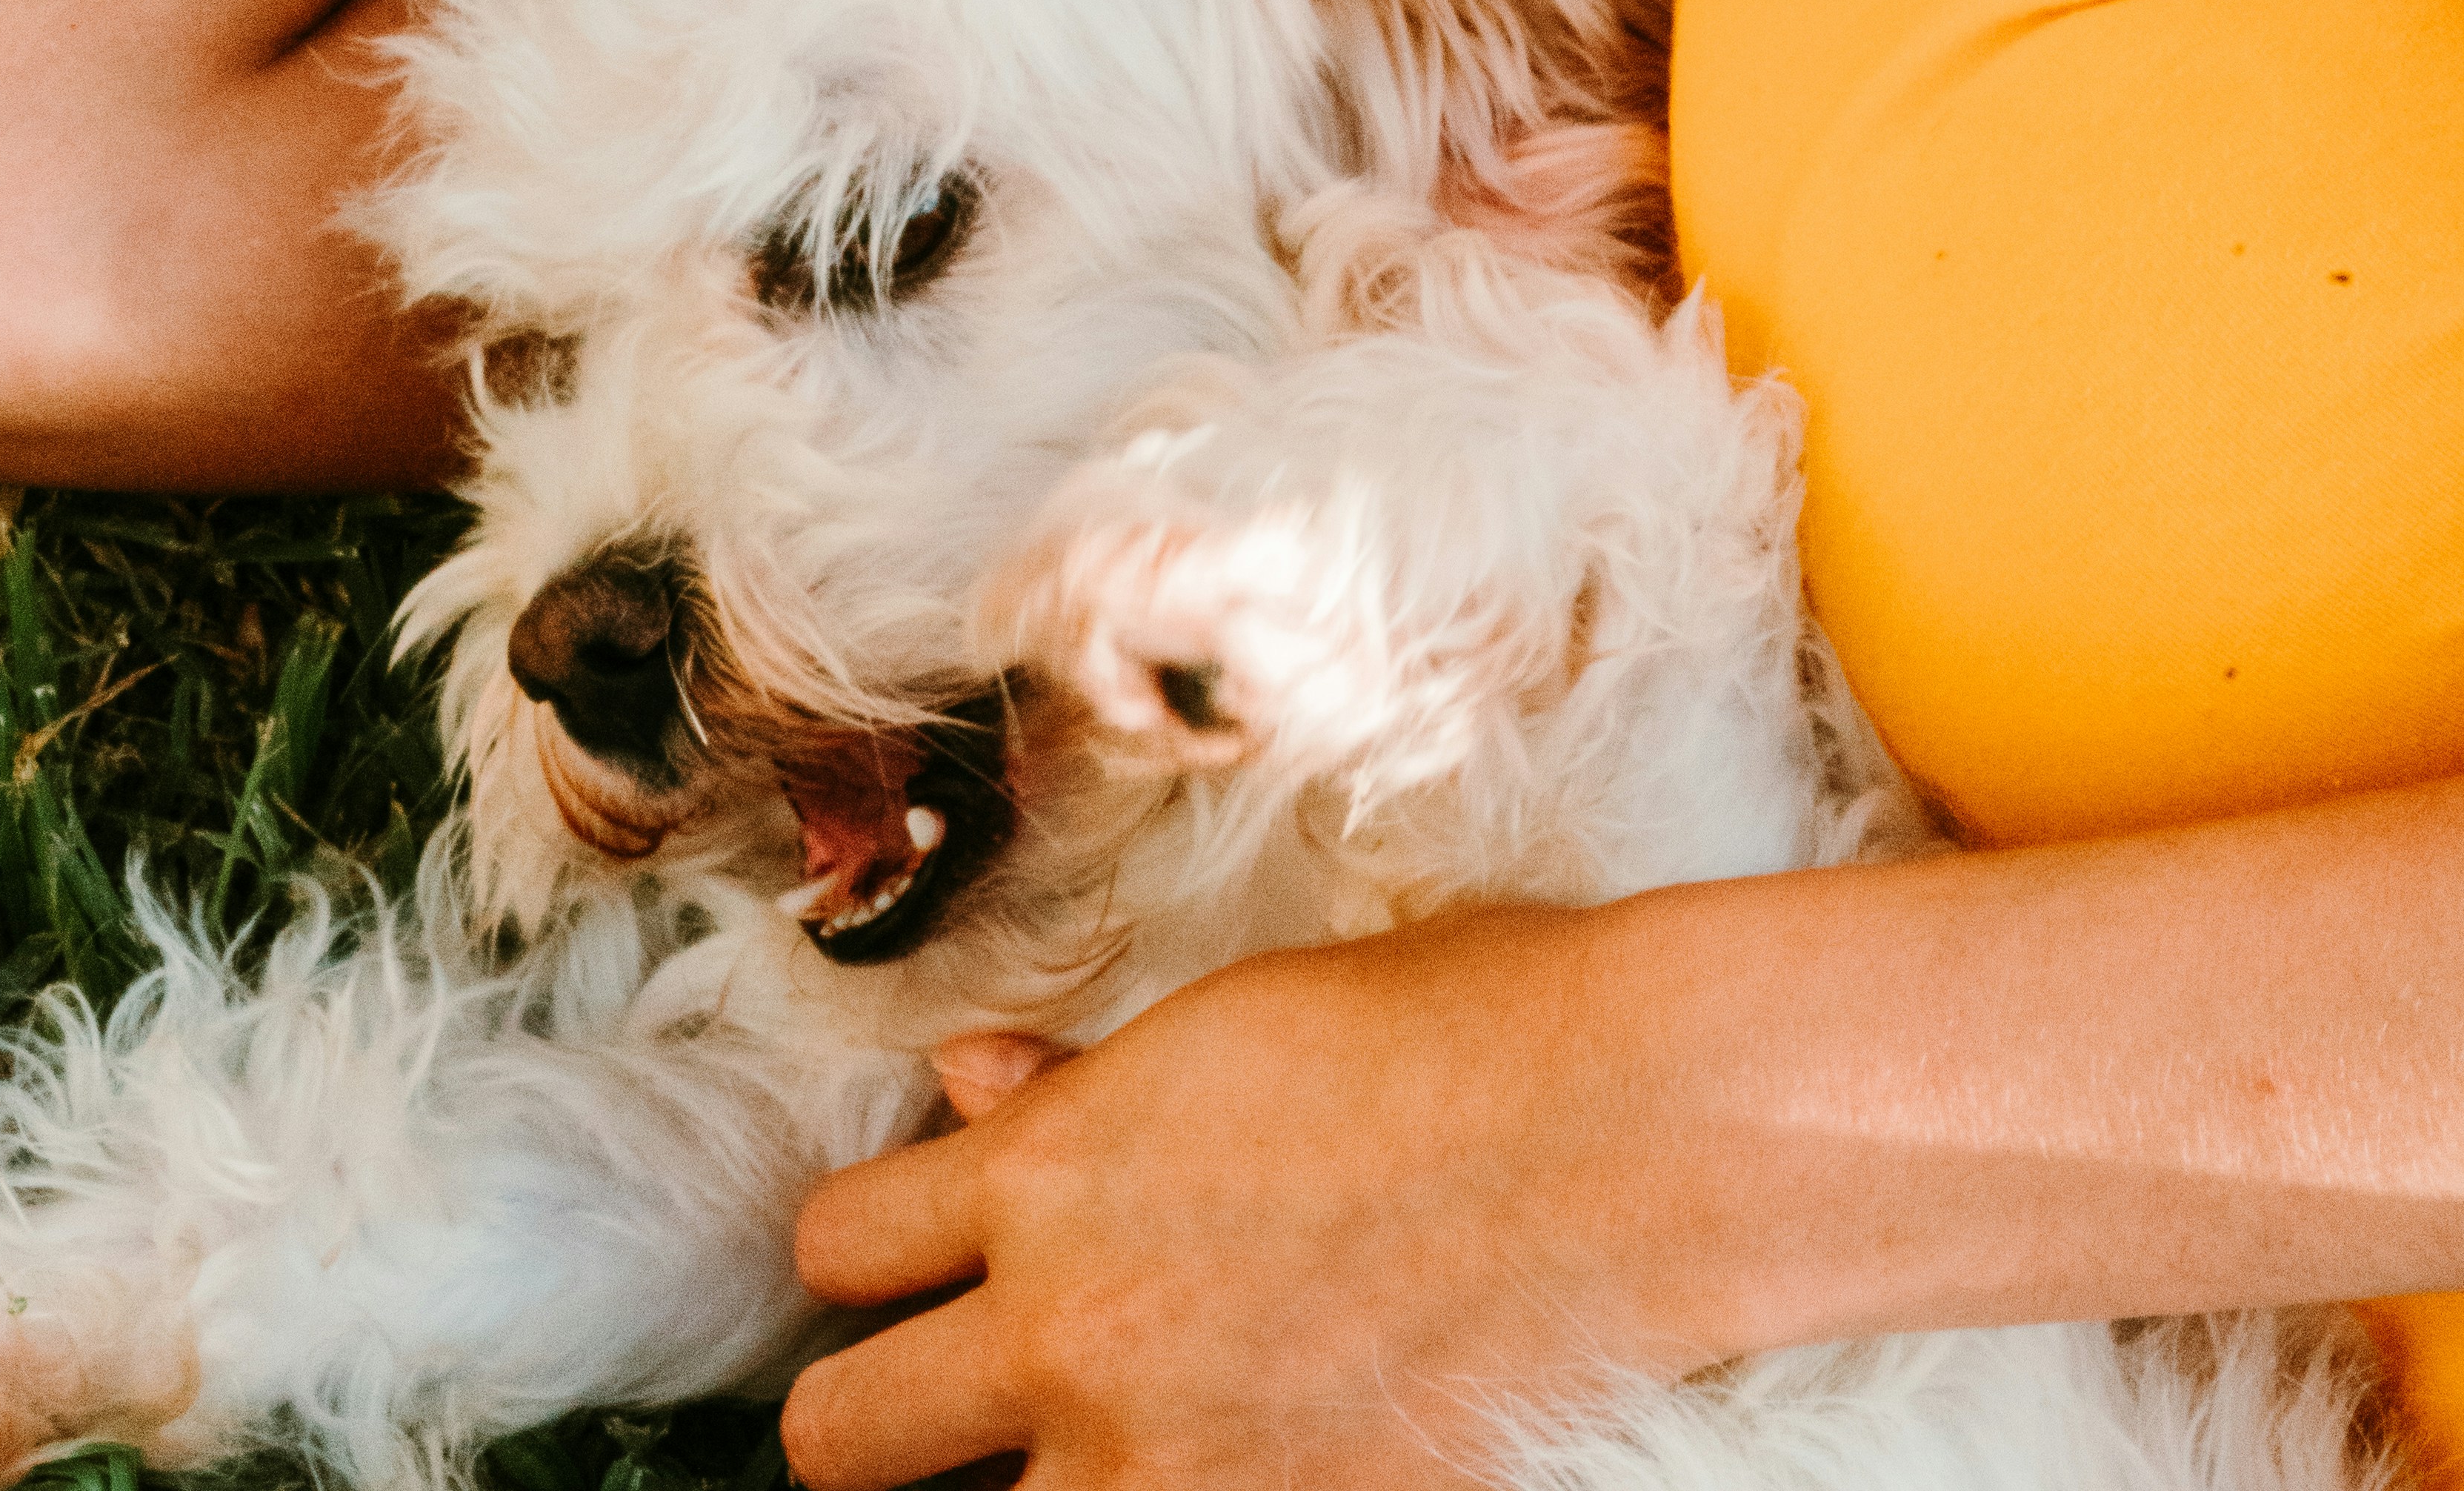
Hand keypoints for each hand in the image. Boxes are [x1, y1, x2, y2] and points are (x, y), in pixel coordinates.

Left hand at [781, 905, 1710, 1490]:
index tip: (916, 1255)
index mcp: (1054, 1172)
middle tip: (953, 1388)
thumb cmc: (1454, 1034)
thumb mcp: (1236, 1019)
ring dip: (1022, 1482)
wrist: (1627, 1140)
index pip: (836, 1245)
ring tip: (1105, 1430)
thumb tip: (965, 1084)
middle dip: (880, 1410)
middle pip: (840, 1438)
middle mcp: (1073, 1331)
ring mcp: (1164, 1463)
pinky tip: (1216, 1456)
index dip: (870, 1249)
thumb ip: (1078, 1086)